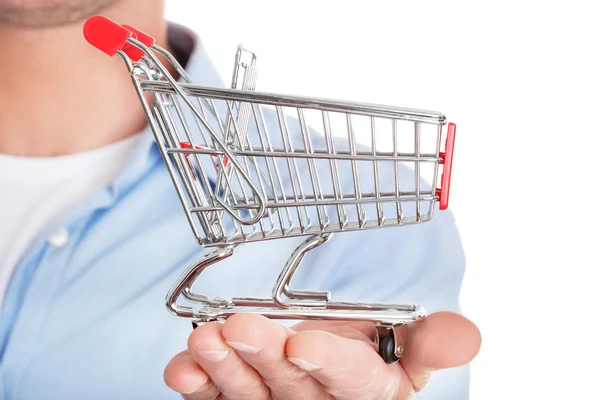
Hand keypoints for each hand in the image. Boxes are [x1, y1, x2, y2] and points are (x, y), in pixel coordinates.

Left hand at [164, 312, 479, 398]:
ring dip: (223, 369)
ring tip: (203, 341)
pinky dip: (198, 384)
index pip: (351, 382)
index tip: (301, 343)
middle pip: (290, 387)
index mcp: (367, 391)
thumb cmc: (374, 352)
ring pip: (248, 395)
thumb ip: (429, 342)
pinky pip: (217, 399)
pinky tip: (184, 366)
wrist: (333, 358)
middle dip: (263, 358)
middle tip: (237, 328)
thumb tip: (465, 335)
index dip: (328, 363)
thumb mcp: (409, 346)